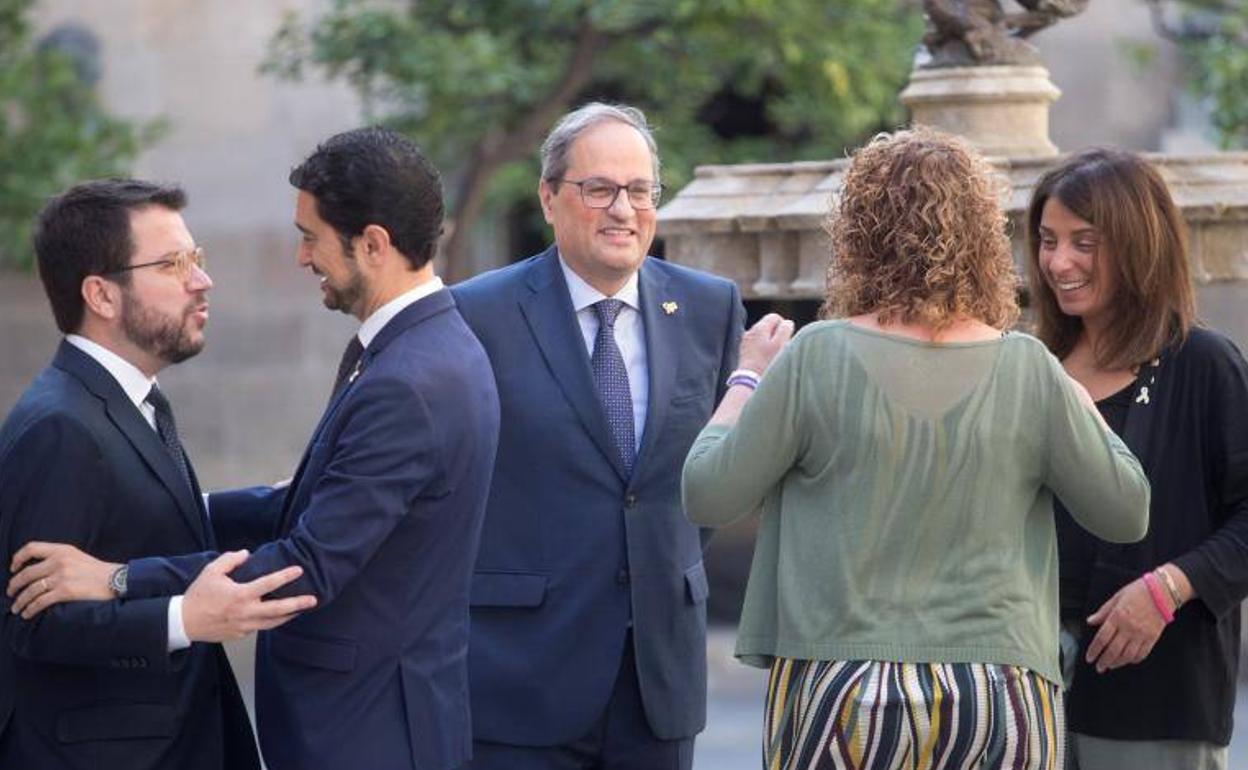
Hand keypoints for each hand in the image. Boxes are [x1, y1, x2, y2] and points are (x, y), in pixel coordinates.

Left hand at [7, 542, 119, 618]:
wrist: (116, 580)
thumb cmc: (98, 571)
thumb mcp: (77, 556)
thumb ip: (58, 558)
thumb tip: (37, 569)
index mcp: (62, 550)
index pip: (31, 548)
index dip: (18, 558)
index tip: (13, 568)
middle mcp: (59, 561)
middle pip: (26, 573)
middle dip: (14, 585)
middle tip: (11, 592)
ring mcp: (62, 577)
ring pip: (30, 590)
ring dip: (20, 601)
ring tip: (16, 608)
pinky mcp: (65, 592)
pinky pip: (40, 602)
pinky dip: (30, 609)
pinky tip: (27, 613)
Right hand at [182, 551, 317, 641]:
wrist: (184, 622)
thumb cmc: (198, 595)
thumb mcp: (211, 572)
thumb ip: (230, 559)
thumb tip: (247, 554)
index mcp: (240, 595)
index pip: (268, 584)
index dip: (285, 576)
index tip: (299, 570)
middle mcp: (245, 612)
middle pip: (278, 610)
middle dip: (298, 604)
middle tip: (313, 600)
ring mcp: (245, 626)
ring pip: (273, 622)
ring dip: (289, 615)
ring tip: (302, 609)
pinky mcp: (241, 634)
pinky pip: (261, 627)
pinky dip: (272, 621)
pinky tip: (279, 616)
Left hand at [738, 313, 794, 373]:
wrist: (750, 381)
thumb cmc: (766, 363)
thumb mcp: (781, 344)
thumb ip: (785, 329)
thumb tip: (787, 323)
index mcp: (759, 327)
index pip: (774, 317)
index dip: (784, 326)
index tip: (786, 338)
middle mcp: (750, 331)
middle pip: (769, 326)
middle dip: (777, 335)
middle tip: (781, 348)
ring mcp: (746, 342)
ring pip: (763, 336)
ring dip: (771, 343)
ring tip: (773, 356)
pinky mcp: (745, 352)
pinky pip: (757, 345)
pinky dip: (763, 349)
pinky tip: (766, 360)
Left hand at [1084, 577, 1166, 672]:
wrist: (1162, 592)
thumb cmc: (1138, 592)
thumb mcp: (1116, 598)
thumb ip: (1103, 612)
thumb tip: (1091, 621)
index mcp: (1117, 617)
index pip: (1102, 638)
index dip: (1094, 650)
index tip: (1090, 658)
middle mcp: (1128, 628)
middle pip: (1113, 650)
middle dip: (1104, 661)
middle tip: (1099, 667)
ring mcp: (1141, 634)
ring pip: (1127, 655)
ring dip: (1117, 663)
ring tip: (1111, 666)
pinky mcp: (1153, 638)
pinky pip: (1142, 653)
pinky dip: (1134, 660)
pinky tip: (1128, 661)